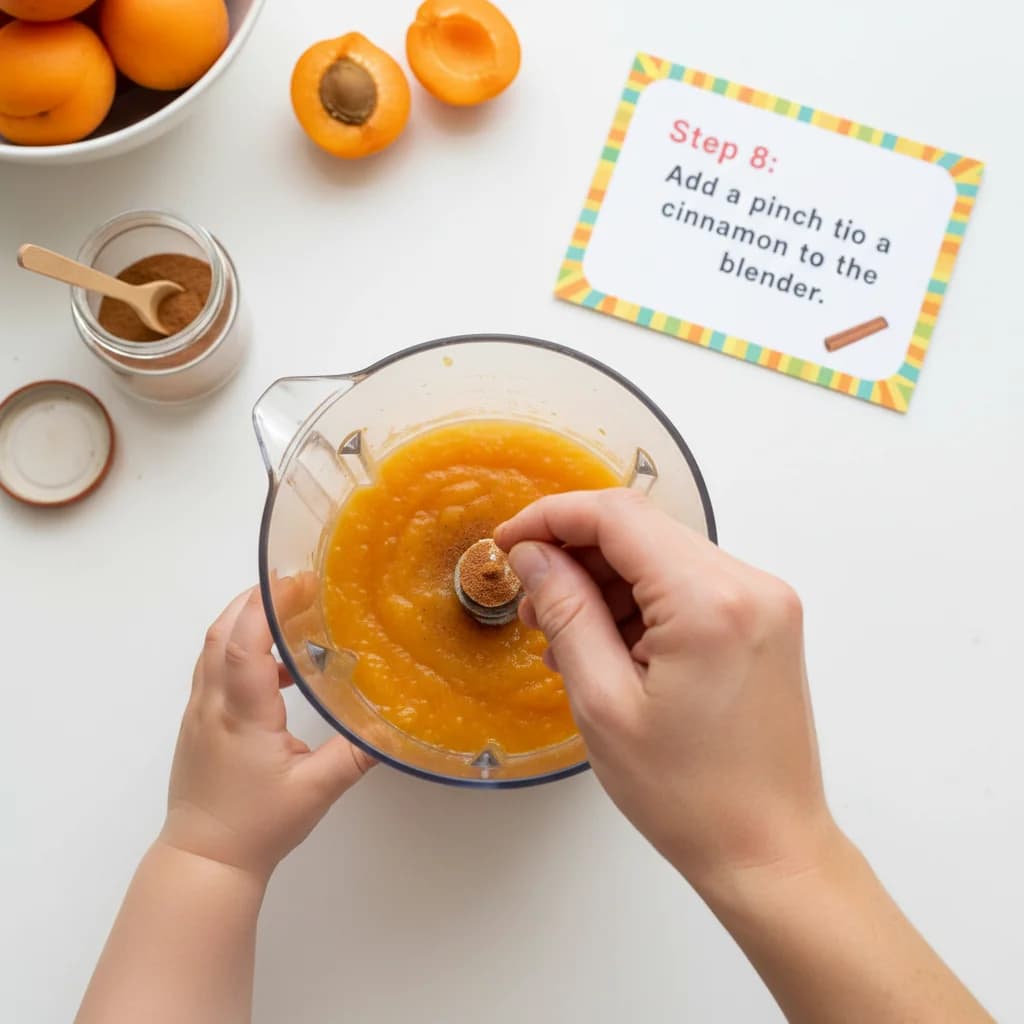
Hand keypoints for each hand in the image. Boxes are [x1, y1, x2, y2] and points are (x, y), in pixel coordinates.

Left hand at [160, 584, 373, 881]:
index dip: (269, 604)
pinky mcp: (198, 724)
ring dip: (245, 620)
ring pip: (212, 648)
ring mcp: (199, 713)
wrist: (204, 861)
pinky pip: (214, 670)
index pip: (245, 642)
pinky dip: (240, 650)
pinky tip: (277, 671)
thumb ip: (356, 752)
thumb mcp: (317, 790)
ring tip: (289, 614)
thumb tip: (396, 725)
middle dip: (256, 599)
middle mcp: (213, 704)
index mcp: (241, 713)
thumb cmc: (259, 826)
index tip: (302, 581)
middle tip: (299, 586)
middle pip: (221, 631)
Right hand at [496, 489, 833, 895]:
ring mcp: (765, 600)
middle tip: (531, 603)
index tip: (509, 541)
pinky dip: (642, 602)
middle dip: (575, 555)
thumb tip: (533, 555)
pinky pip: (688, 584)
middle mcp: (750, 585)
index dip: (552, 517)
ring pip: (662, 555)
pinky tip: (608, 646)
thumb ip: (566, 612)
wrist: (769, 849)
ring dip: (606, 583)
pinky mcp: (766, 619)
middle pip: (641, 530)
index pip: (618, 516)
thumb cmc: (691, 796)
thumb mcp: (603, 703)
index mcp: (711, 602)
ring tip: (564, 637)